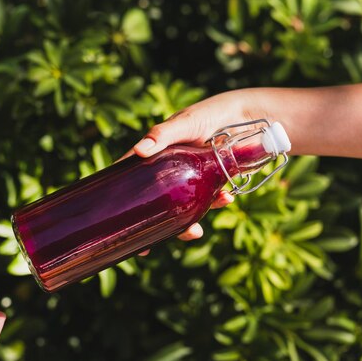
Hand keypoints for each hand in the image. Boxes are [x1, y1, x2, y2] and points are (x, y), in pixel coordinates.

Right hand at [122, 89, 269, 249]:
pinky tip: (225, 199)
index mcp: (156, 154)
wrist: (251, 116)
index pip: (131, 175)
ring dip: (187, 223)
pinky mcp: (212, 183)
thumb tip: (139, 151)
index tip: (110, 219)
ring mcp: (191, 178)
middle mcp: (170, 169)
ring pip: (183, 207)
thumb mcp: (185, 123)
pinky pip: (209, 201)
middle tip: (147, 247)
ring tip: (195, 232)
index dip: (120, 197)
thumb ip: (162, 135)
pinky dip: (216, 204)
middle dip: (153, 224)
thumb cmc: (211, 113)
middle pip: (155, 201)